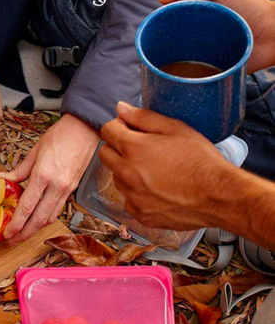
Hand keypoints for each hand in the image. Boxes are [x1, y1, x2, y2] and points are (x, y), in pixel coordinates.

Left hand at [0, 114, 98, 241]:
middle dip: (24, 234)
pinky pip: (58, 209)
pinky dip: (46, 218)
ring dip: (35, 229)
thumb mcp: (34, 151)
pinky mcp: (72, 189)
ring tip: (22, 234)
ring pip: (50, 218)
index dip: (16, 223)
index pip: (27, 206)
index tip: (7, 233)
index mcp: (43, 175)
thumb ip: (19, 170)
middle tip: (12, 241)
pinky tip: (37, 221)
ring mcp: (66, 189)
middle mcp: (56, 186)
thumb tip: (3, 179)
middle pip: (39, 219)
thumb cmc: (61, 136)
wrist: (85, 129)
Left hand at [99, 102, 234, 230]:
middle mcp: (126, 174)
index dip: (118, 126)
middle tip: (141, 148)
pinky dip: (138, 193)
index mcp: (134, 149)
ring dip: (127, 170)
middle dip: (118, 147)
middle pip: (105, 154)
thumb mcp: (176, 129)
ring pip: (117, 177)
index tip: (129, 128)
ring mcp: (131, 196)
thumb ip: (144, 117)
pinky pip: (129, 199)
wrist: (218, 197)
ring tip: (154, 170)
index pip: (107, 131)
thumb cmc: (201, 161)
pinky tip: (157, 189)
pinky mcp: (139, 214)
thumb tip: (121, 109)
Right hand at [160, 0, 274, 72]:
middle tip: (183, 33)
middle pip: (168, 31)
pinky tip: (186, 64)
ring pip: (173, 52)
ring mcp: (197, 47)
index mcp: (195, 6)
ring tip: (185, 49)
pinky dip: (181, 69)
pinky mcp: (201, 66)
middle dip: (168, 33)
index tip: (173, 15)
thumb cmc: (251, 7)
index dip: (166, 12)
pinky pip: (184, 69)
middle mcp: (194, 26)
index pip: (168, 10)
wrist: (270, 36)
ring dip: (174, 53)